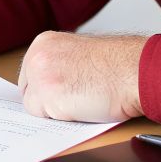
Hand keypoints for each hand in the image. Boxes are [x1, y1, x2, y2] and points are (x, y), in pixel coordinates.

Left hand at [16, 31, 148, 122]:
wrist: (134, 70)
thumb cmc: (117, 66)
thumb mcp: (78, 53)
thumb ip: (57, 63)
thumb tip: (46, 82)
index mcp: (44, 42)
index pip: (29, 73)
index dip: (45, 88)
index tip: (60, 93)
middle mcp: (37, 55)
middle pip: (27, 90)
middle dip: (45, 100)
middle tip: (73, 98)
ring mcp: (40, 75)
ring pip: (33, 105)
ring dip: (54, 110)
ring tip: (81, 100)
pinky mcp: (48, 96)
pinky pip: (43, 118)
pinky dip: (60, 119)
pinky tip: (80, 107)